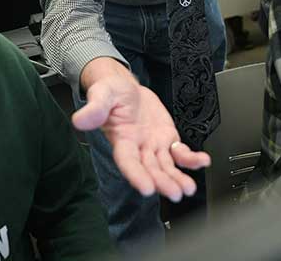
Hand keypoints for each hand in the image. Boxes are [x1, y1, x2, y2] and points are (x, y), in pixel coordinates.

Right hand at [72, 58, 210, 201]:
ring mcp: (153, 146)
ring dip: (177, 178)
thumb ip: (94, 108)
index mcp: (121, 139)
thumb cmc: (111, 92)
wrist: (126, 88)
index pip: (127, 161)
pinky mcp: (167, 139)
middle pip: (150, 169)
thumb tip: (79, 120)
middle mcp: (138, 147)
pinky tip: (202, 161)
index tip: (146, 188)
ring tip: (187, 188)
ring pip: (166, 166)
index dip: (136, 175)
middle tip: (174, 192)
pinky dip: (191, 159)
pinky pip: (180, 153)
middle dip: (162, 182)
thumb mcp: (102, 94)